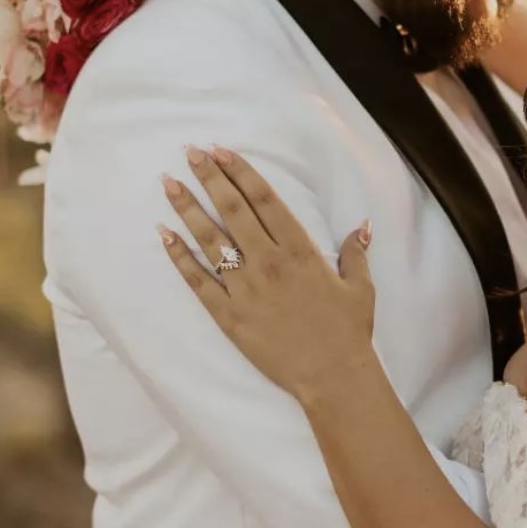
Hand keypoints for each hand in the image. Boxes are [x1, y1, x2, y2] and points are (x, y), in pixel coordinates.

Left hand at [158, 146, 375, 404]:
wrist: (333, 376)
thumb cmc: (348, 331)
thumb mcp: (360, 287)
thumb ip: (355, 252)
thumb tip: (362, 225)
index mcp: (300, 250)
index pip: (264, 199)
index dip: (240, 172)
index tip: (221, 151)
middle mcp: (269, 262)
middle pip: (232, 210)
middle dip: (209, 178)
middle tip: (189, 153)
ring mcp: (245, 288)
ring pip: (210, 240)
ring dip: (187, 209)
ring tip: (169, 184)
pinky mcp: (228, 315)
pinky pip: (198, 281)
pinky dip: (179, 257)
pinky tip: (164, 235)